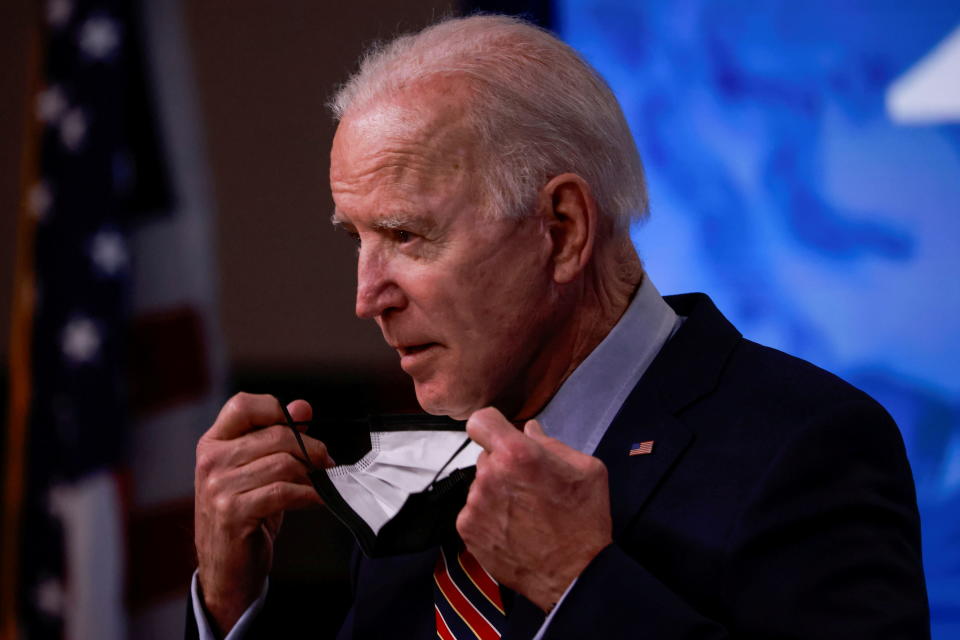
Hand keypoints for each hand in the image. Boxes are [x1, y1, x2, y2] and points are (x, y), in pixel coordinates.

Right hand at [194, 393, 333, 634]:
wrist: (226, 570)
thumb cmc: (246, 516)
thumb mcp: (259, 471)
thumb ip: (277, 437)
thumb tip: (302, 407)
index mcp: (213, 444)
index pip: (243, 404)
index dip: (275, 409)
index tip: (299, 426)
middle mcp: (211, 461)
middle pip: (275, 434)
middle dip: (310, 448)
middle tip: (326, 462)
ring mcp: (218, 487)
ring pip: (283, 463)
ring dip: (311, 473)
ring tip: (321, 482)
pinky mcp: (233, 513)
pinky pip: (283, 492)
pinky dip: (308, 494)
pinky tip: (316, 499)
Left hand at [457, 407, 611, 611]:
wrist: (574, 575)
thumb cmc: (585, 520)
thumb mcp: (586, 470)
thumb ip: (552, 443)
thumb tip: (530, 430)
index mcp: (517, 454)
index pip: (481, 420)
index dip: (492, 426)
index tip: (503, 437)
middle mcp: (489, 475)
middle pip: (485, 455)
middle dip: (503, 463)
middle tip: (528, 484)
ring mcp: (475, 504)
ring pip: (480, 484)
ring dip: (496, 491)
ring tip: (523, 511)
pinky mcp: (467, 529)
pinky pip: (474, 509)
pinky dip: (488, 515)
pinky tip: (512, 527)